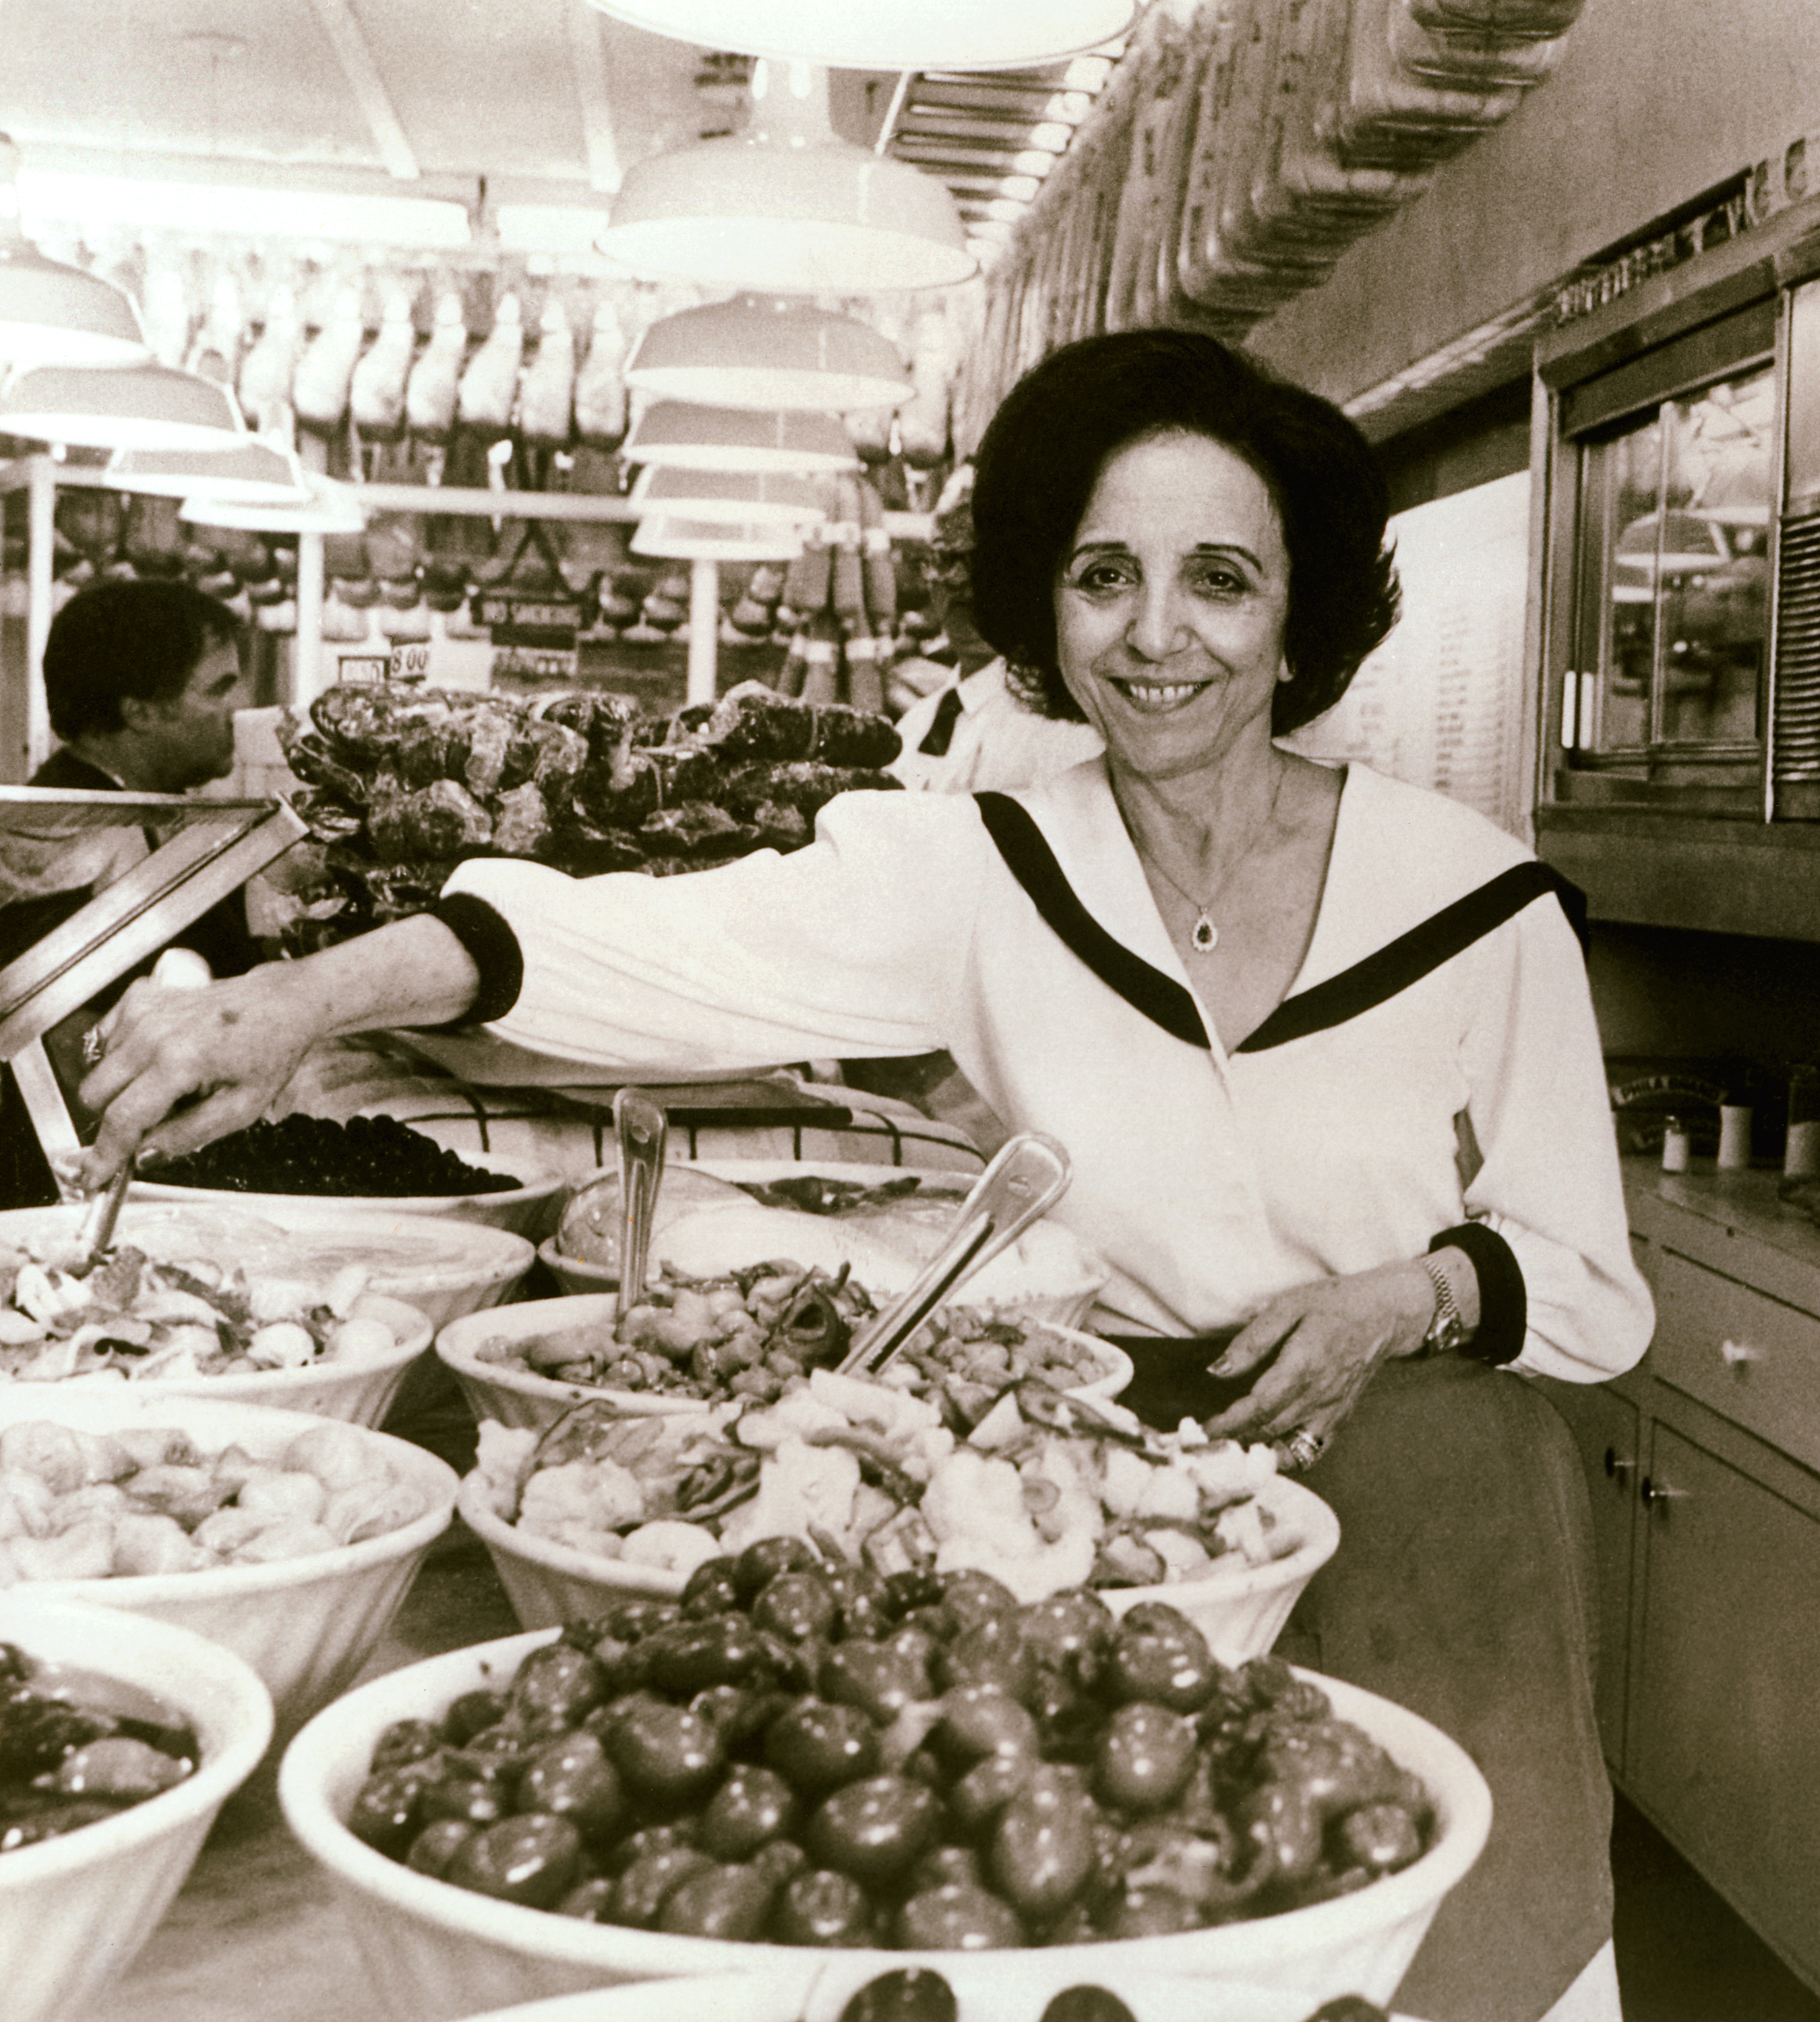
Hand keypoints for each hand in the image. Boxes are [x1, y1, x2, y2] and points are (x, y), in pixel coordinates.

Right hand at [74, 962, 330, 1185]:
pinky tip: (153, 1062)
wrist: (280, 1005)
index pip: (122, 1118)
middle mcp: (152, 1032)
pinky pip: (102, 1042)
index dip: (105, 1154)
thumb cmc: (268, 1052)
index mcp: (179, 1060)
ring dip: (119, 1088)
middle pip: (93, 1094)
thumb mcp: (241, 1109)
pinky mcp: (137, 998)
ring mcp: (141, 1011)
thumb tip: (144, 1157)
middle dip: (111, 1119)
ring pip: (96, 1069)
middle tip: (149, 1125)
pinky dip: (118, 1059)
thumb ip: (188, 1136)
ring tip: (167, 1086)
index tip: (95, 1176)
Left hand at [1197, 1260, 1434, 1453]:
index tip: (1205, 1429)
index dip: (1229, 1422)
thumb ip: (1252, 1341)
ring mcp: (1332, 1411)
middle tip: (1207, 1441)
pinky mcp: (1341, 1417)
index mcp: (1302, 1367)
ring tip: (1231, 1450)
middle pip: (1269, 1430)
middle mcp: (1319, 1396)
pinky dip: (1289, 1457)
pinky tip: (1268, 1451)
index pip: (1259, 1407)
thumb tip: (1217, 1370)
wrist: (1385, 1313)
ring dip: (1259, 1453)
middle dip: (1235, 1439)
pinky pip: (1313, 1450)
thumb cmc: (1334, 1304)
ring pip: (1290, 1447)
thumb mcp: (1288, 1307)